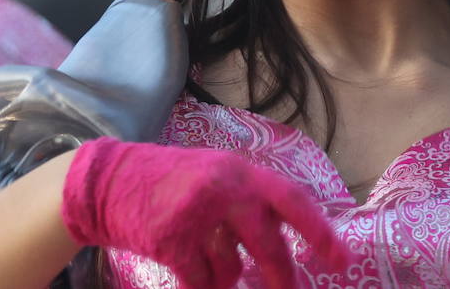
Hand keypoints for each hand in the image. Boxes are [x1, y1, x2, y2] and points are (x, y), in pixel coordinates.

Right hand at [61, 138, 348, 288]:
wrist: (107, 182)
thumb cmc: (168, 183)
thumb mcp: (215, 176)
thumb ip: (249, 201)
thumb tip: (286, 239)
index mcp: (241, 171)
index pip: (293, 200)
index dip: (320, 232)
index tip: (342, 261)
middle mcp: (225, 187)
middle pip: (269, 243)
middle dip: (283, 277)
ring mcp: (197, 213)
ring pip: (231, 269)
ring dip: (223, 276)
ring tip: (205, 260)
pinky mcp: (171, 239)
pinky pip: (199, 280)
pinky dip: (196, 283)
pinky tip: (183, 267)